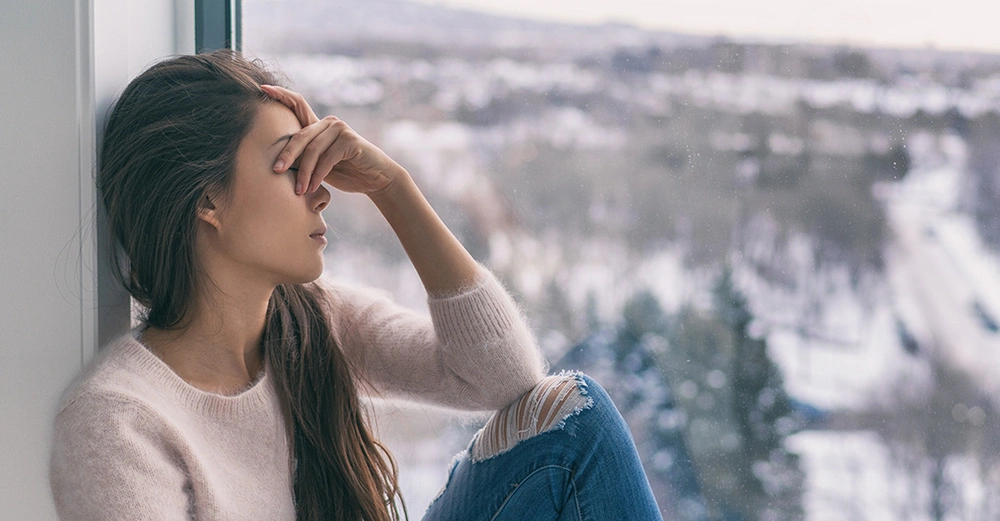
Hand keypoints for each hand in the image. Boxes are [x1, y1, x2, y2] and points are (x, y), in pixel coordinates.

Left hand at [261, 85, 402, 195]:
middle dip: (286, 155)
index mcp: (318, 126)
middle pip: (300, 136)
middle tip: (276, 171)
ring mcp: (340, 129)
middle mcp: (329, 123)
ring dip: (304, 173)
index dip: (280, 94)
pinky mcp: (350, 140)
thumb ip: (304, 158)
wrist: (375, 180)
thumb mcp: (320, 165)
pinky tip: (313, 187)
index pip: (297, 104)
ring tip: (299, 190)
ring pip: (313, 150)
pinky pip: (327, 158)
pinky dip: (318, 175)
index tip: (262, 89)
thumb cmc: (346, 173)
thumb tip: (276, 163)